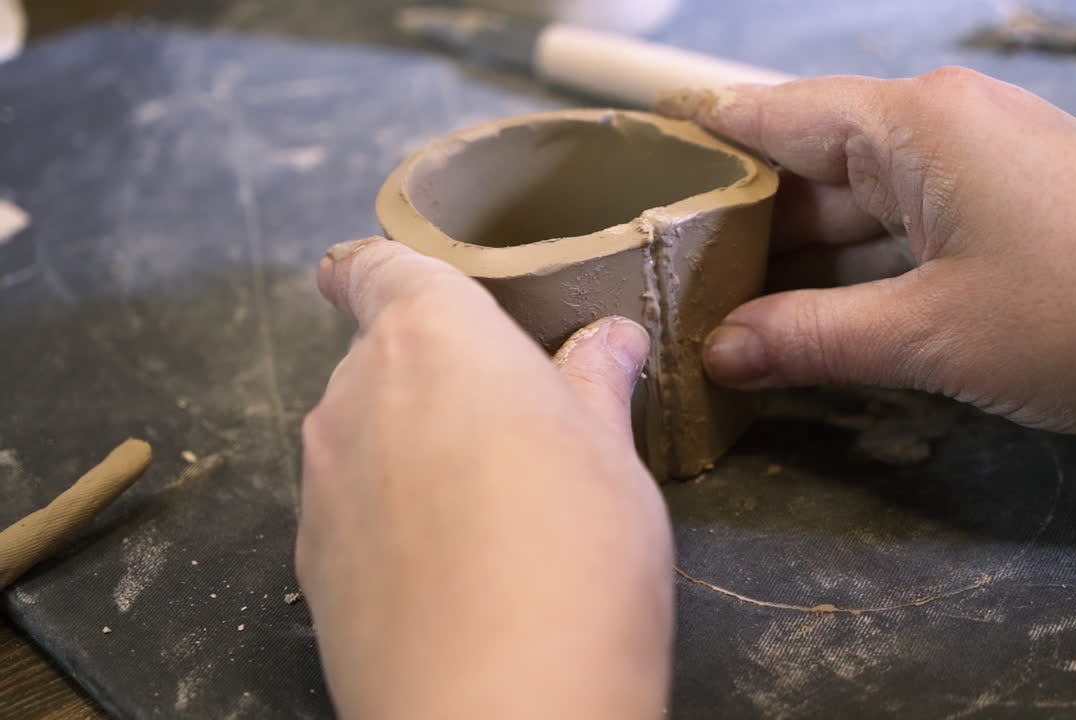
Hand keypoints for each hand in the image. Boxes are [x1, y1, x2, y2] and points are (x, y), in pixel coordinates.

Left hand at [298, 238, 672, 718]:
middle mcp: (355, 394)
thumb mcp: (611, 454)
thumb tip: (611, 341)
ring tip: (488, 508)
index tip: (373, 274)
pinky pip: (353, 512)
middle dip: (431, 378)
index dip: (372, 268)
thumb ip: (595, 386)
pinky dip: (391, 520)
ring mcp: (322, 482)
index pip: (376, 268)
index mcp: (432, 336)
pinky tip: (451, 571)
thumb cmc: (576, 547)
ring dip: (410, 451)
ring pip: (364, 439)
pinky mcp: (310, 564)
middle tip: (507, 423)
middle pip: (380, 359)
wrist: (497, 706)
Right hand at [657, 70, 1075, 432]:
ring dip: (803, 265)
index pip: (769, 118)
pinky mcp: (1008, 206)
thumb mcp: (930, 337)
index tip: (629, 164)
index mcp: (910, 124)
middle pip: (809, 167)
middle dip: (745, 232)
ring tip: (728, 322)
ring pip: (858, 207)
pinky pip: (906, 232)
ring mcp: (979, 165)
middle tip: (670, 290)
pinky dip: (861, 276)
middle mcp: (939, 127)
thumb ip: (810, 340)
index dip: (695, 144)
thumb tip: (719, 353)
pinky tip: (816, 327)